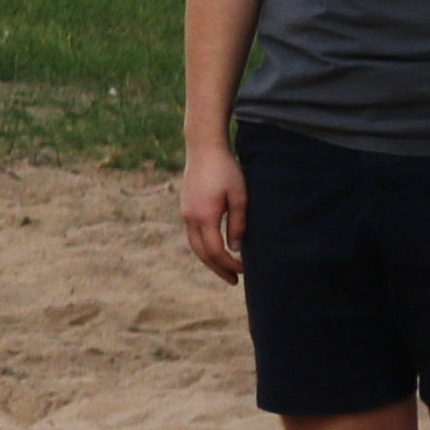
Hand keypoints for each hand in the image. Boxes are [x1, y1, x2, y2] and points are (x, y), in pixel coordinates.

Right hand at [182, 144, 248, 284]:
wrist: (204, 148)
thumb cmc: (226, 171)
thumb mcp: (239, 197)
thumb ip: (238, 224)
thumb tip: (236, 248)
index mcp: (204, 217)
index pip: (215, 251)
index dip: (229, 264)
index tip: (244, 272)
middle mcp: (190, 218)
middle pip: (201, 253)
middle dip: (217, 268)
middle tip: (233, 281)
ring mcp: (185, 212)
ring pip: (194, 245)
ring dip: (209, 259)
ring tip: (224, 268)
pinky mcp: (186, 207)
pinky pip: (192, 234)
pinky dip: (203, 247)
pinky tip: (215, 248)